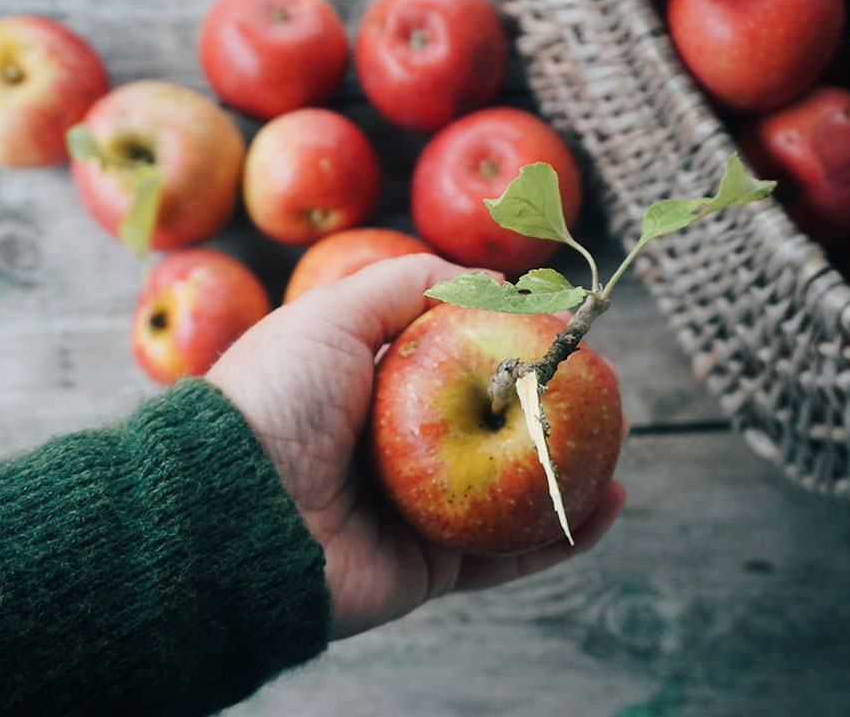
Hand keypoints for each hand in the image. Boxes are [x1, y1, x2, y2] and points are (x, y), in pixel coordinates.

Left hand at [206, 253, 625, 638]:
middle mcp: (399, 450)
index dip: (510, 345)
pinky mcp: (430, 567)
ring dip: (569, 469)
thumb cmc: (276, 400)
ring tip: (617, 439)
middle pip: (493, 426)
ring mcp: (417, 511)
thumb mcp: (334, 312)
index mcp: (372, 389)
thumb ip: (406, 283)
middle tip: (602, 386)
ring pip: (511, 490)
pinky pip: (509, 555)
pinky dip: (563, 535)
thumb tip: (489, 281)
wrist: (232, 513)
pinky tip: (609, 501)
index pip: (458, 361)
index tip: (562, 330)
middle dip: (549, 409)